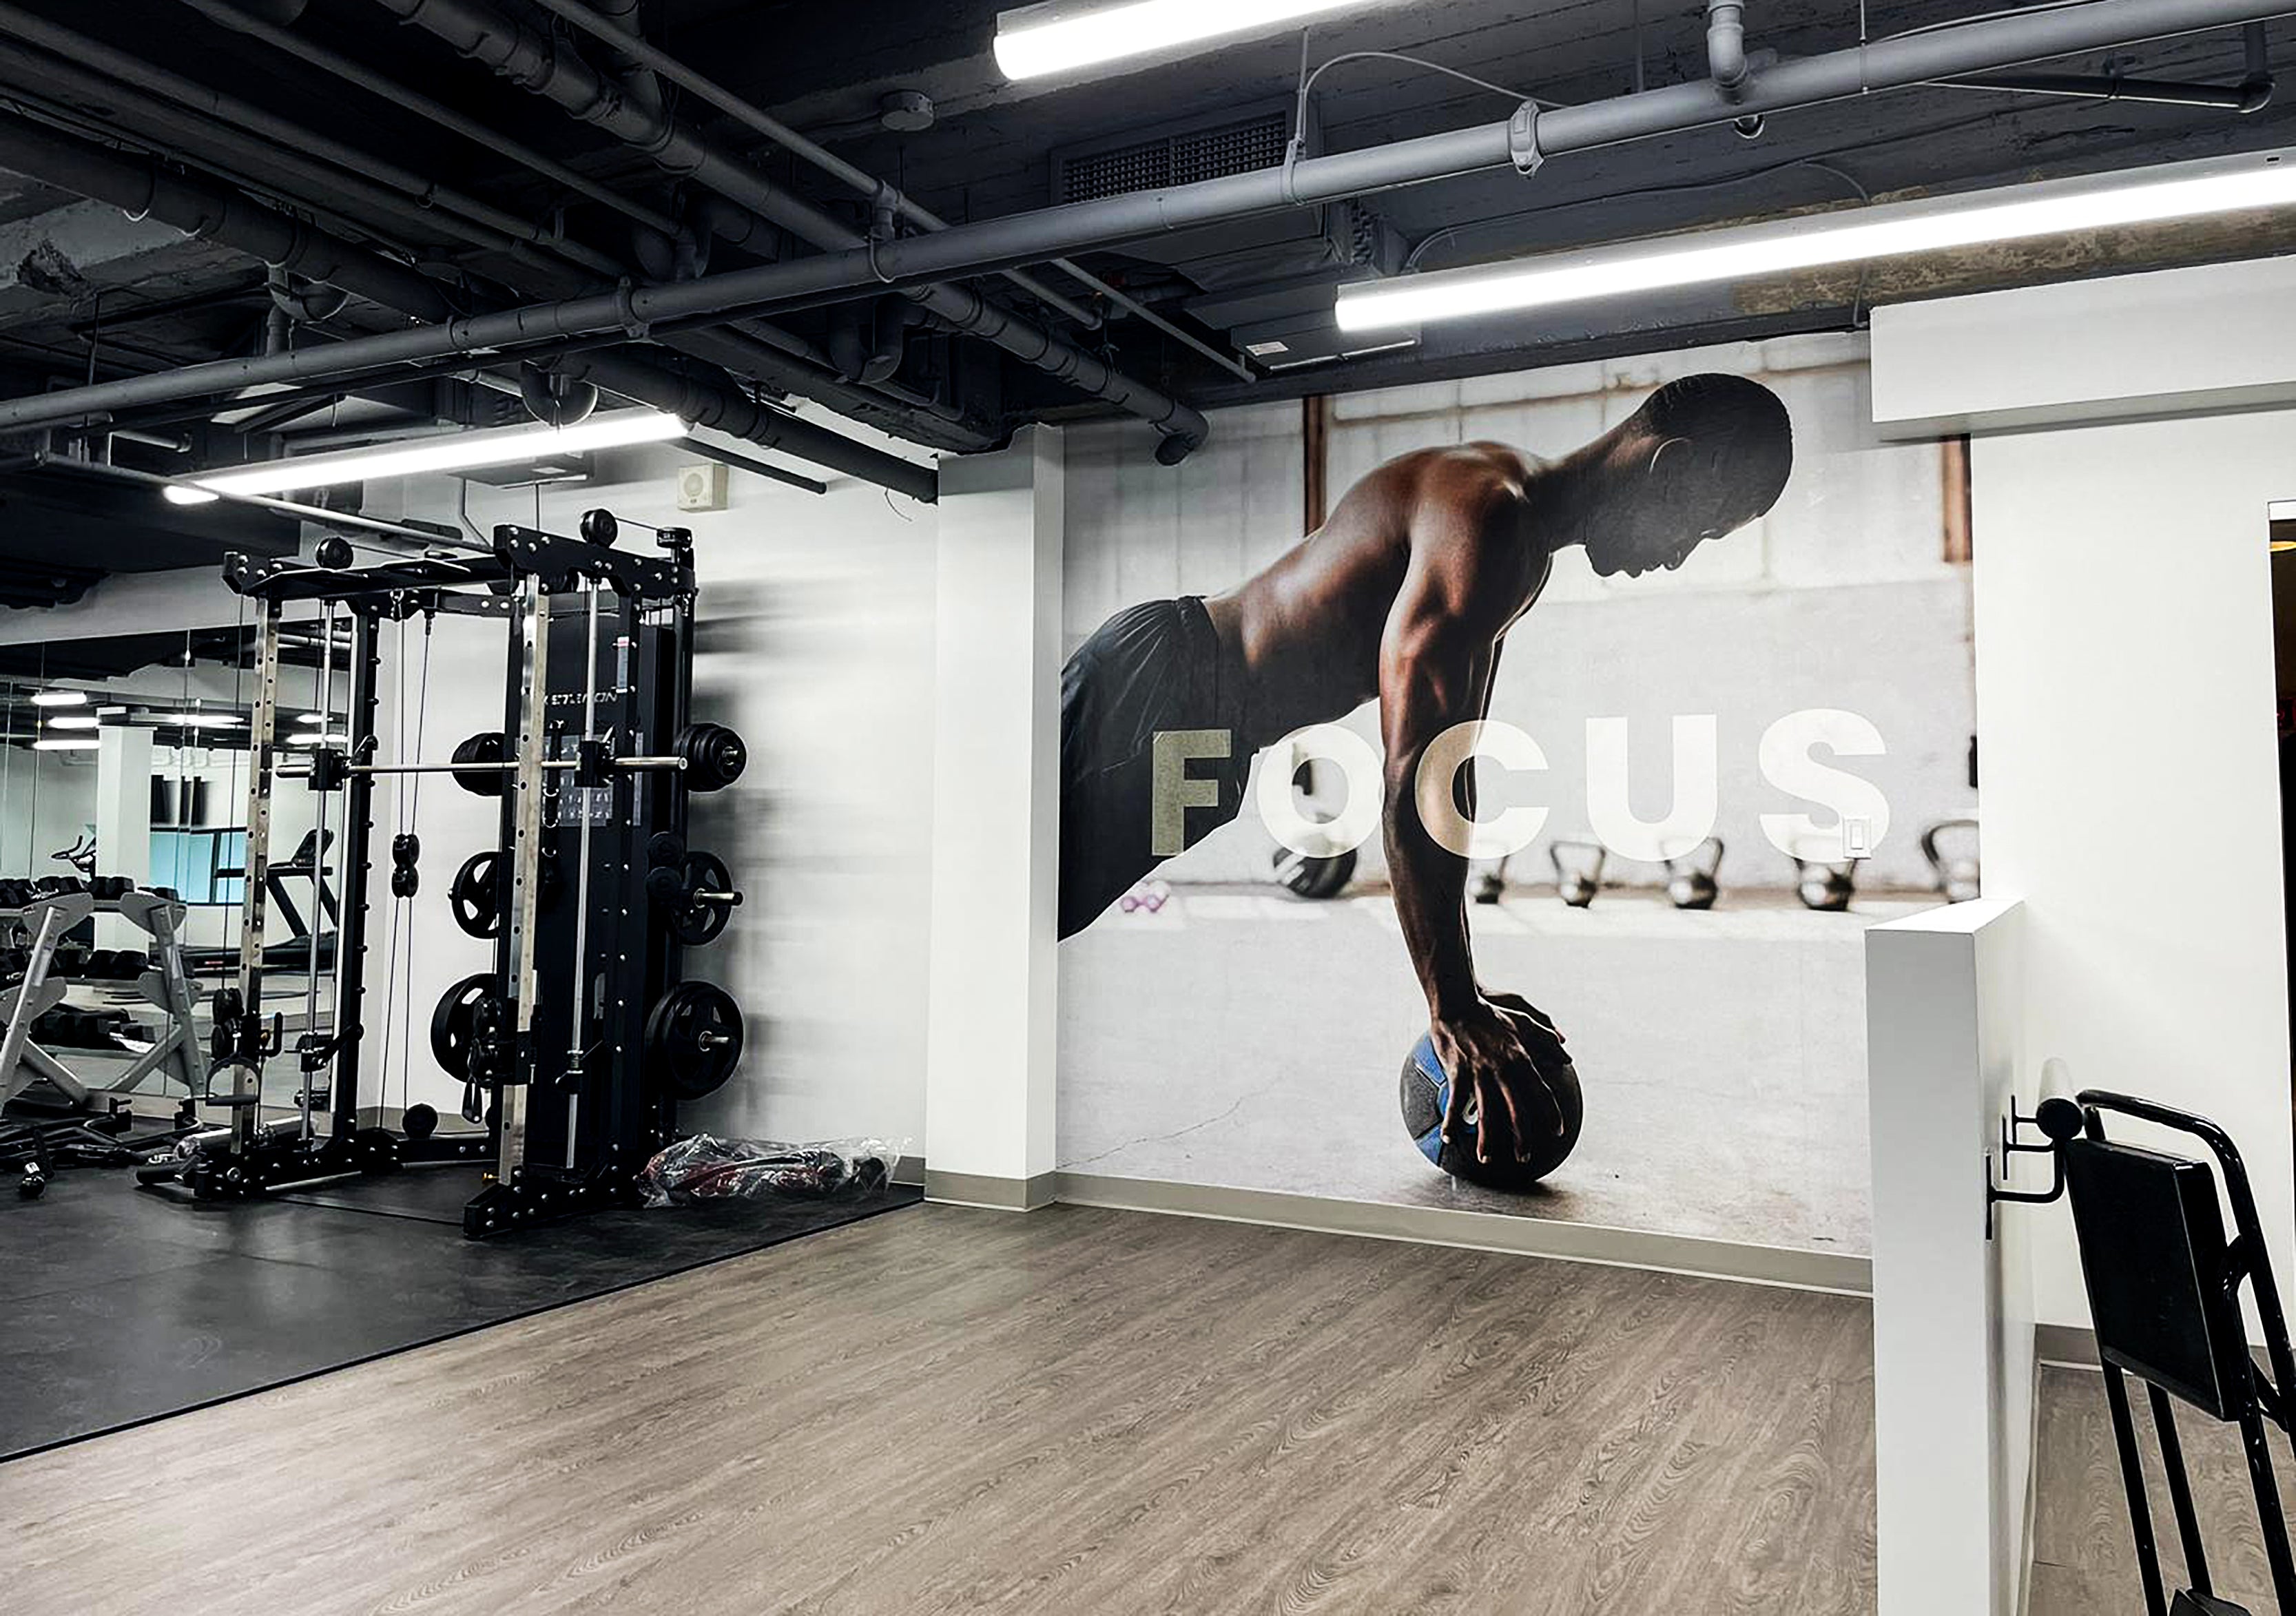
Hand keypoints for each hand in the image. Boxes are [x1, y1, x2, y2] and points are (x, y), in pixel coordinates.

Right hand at [1428, 997, 1567, 1165]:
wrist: (1458, 1003)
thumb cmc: (1491, 1013)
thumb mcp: (1524, 1021)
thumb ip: (1547, 1038)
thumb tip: (1566, 1054)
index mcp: (1521, 1059)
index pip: (1541, 1092)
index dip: (1551, 1113)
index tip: (1557, 1130)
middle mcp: (1503, 1070)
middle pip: (1517, 1111)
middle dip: (1522, 1138)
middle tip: (1524, 1156)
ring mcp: (1479, 1073)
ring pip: (1487, 1114)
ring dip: (1487, 1139)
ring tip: (1487, 1158)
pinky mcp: (1458, 1073)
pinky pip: (1456, 1103)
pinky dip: (1452, 1122)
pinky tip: (1449, 1137)